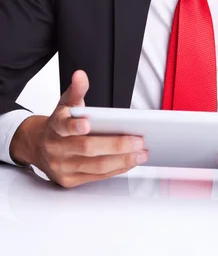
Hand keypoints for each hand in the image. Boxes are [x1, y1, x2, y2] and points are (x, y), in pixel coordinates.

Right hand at [10, 70, 147, 187]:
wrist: (38, 146)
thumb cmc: (59, 123)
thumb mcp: (66, 103)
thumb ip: (76, 90)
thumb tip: (80, 75)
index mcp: (55, 126)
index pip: (63, 126)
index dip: (74, 126)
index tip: (87, 124)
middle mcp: (57, 148)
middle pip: (87, 149)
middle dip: (115, 145)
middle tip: (138, 141)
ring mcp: (63, 167)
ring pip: (95, 166)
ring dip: (121, 160)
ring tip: (141, 152)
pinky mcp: (70, 180)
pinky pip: (96, 177)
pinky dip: (116, 169)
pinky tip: (130, 161)